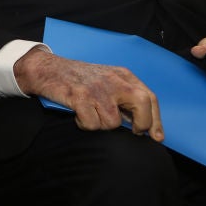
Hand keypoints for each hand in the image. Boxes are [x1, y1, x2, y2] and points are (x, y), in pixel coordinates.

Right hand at [14, 47, 163, 140]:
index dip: (156, 119)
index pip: (149, 97)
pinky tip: (78, 114)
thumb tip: (142, 125)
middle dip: (141, 124)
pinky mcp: (80, 97)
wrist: (48, 69)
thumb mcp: (107, 81)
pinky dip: (84, 124)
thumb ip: (124, 97)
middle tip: (132, 131)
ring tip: (91, 115)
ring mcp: (97, 88)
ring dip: (101, 125)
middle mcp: (113, 80)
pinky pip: (92, 124)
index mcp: (122, 75)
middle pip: (142, 105)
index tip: (157, 136)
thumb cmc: (78, 79)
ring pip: (113, 122)